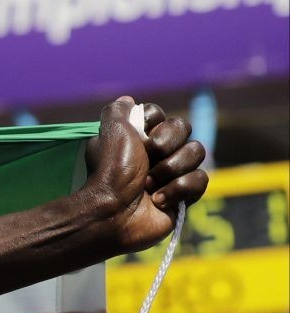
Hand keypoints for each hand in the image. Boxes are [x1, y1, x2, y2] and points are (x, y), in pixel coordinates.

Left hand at [81, 97, 209, 253]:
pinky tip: (158, 201)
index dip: (157, 125)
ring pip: (197, 153)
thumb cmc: (111, 171)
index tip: (143, 138)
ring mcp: (173, 173)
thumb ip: (118, 111)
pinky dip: (179, 189)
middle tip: (148, 160)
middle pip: (185, 130)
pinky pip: (201, 179)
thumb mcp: (111, 132)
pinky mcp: (184, 195)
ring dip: (171, 169)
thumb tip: (127, 100)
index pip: (165, 116)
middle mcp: (157, 153)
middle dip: (167, 146)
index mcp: (140, 137)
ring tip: (148, 186)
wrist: (113, 213)